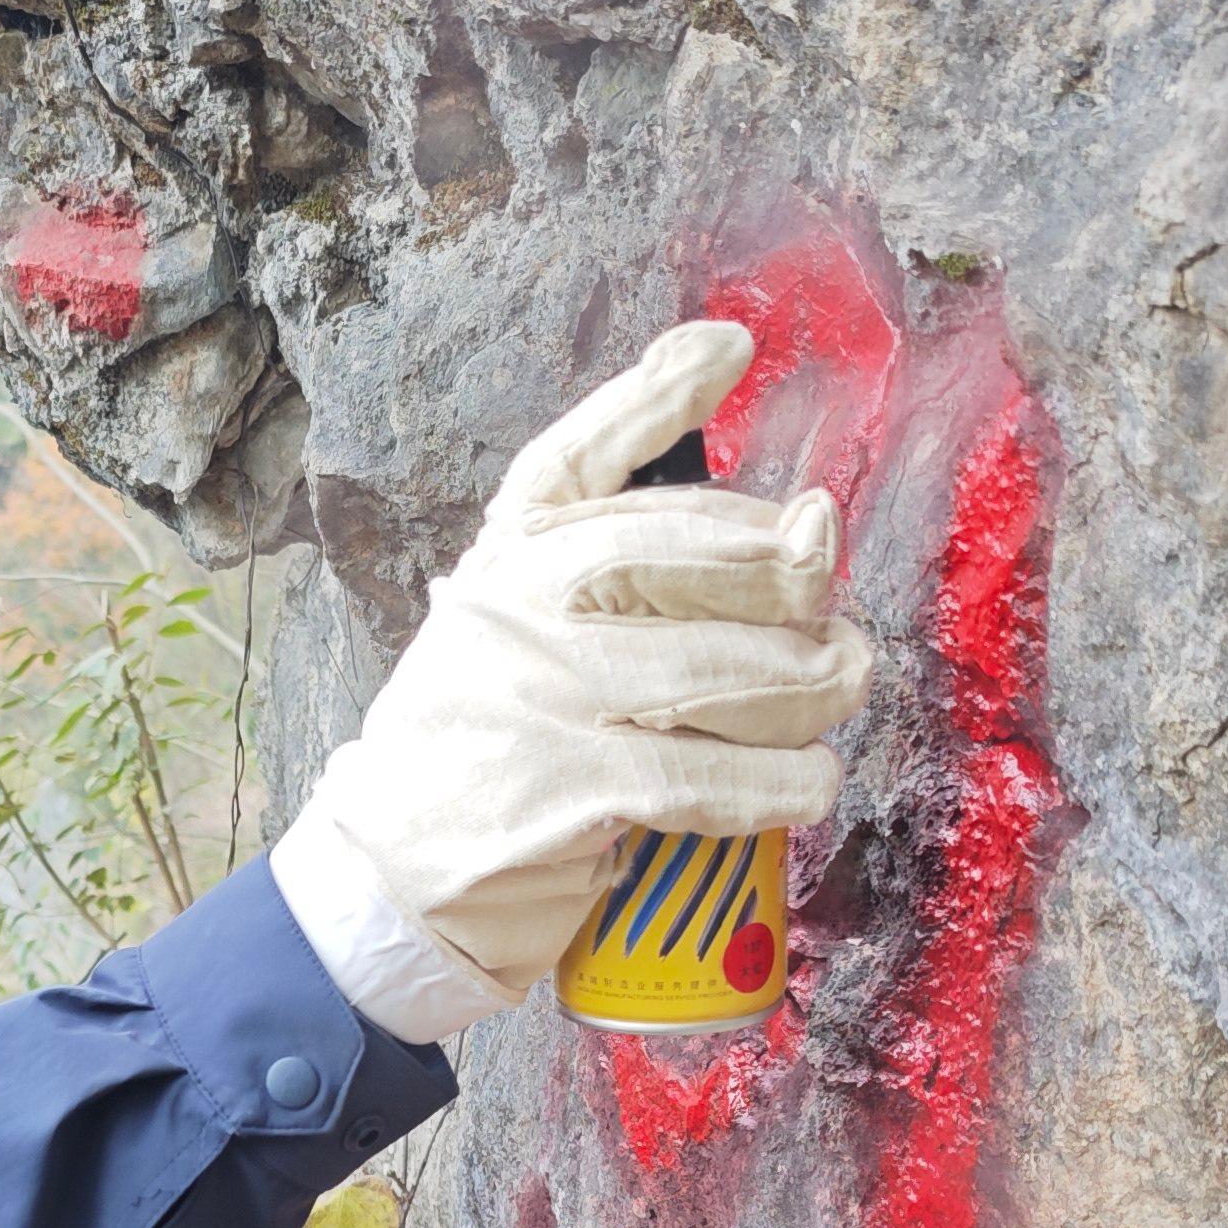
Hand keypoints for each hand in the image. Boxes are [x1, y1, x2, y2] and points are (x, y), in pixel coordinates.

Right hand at [271, 322, 869, 1034]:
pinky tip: (806, 780)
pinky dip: (778, 782)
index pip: (583, 456)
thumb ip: (618, 562)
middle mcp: (511, 609)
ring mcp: (534, 695)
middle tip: (830, 609)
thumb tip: (792, 516)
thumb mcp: (517, 627)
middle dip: (783, 574)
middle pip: (679, 554)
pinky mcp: (561, 789)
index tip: (730, 348)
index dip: (658, 393)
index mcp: (502, 558)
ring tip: (837, 691)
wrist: (390, 880)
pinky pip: (705, 774)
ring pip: (715, 668)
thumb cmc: (487, 745)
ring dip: (805, 687)